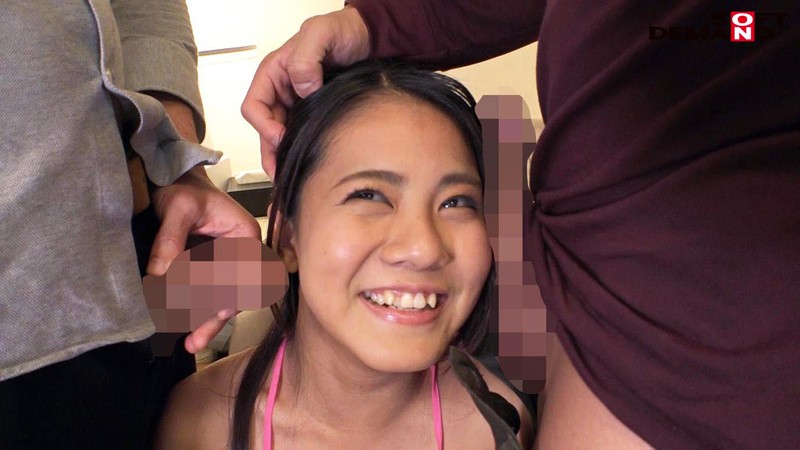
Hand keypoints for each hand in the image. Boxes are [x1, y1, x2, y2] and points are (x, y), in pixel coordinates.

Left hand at [147, 167, 259, 353]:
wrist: (172, 179)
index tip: (208, 312)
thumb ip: (170, 240)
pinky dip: (196, 312)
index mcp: (245, 237)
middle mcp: (242, 254)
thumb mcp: (177, 207)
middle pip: (234, 293)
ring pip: (221, 300)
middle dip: (214, 318)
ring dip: (206, 322)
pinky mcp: (209, 270)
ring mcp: (226, 264)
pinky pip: (206, 295)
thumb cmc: (182, 187)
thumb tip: (160, 275)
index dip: (226, 296)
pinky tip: (184, 331)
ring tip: (190, 344)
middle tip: (194, 340)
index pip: (243, 275)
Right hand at [241, 5, 369, 178]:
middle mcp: (282, 90)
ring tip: (288, 176)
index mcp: (274, 73)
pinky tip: (306, 163)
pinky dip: (299, 151)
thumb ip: (306, 57)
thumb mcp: (321, 32)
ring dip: (281, 156)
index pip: (254, 106)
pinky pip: (300, 135)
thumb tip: (300, 86)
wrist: (370, 38)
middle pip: (264, 128)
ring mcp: (297, 103)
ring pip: (280, 137)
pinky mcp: (313, 113)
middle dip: (270, 152)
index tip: (280, 138)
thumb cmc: (342, 30)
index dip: (264, 126)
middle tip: (279, 172)